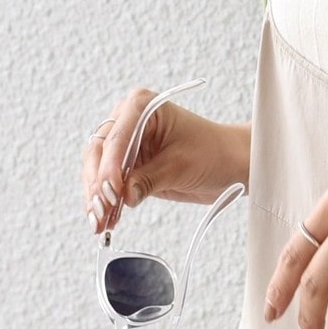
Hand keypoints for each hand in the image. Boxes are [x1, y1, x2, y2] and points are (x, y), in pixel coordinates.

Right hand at [82, 89, 249, 234]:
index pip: (116, 137)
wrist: (231, 165)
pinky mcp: (128, 167)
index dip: (109, 166)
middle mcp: (127, 121)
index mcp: (141, 106)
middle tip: (101, 211)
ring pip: (97, 170)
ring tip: (99, 223)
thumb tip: (124, 197)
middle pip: (98, 153)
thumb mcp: (181, 165)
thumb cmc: (214, 153)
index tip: (111, 191)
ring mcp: (125, 145)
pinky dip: (104, 202)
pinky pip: (108, 184)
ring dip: (96, 197)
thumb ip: (149, 180)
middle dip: (98, 184)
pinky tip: (104, 220)